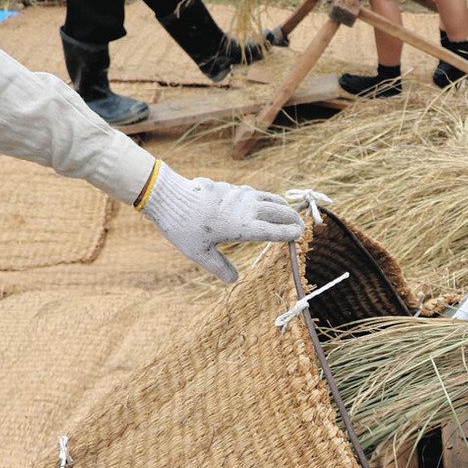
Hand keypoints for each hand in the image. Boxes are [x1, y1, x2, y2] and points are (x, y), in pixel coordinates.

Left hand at [141, 162, 304, 281]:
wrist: (168, 195)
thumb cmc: (183, 227)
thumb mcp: (199, 253)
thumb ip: (219, 267)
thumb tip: (234, 280)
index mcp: (242, 227)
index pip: (274, 231)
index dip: (289, 233)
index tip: (299, 236)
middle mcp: (246, 208)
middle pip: (279, 212)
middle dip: (292, 219)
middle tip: (300, 227)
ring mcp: (240, 194)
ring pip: (271, 198)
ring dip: (283, 207)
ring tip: (288, 213)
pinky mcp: (232, 186)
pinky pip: (257, 192)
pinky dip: (267, 199)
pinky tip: (264, 203)